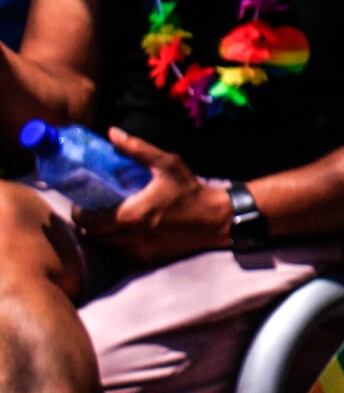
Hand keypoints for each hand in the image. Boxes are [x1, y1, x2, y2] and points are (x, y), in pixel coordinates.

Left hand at [73, 128, 231, 265]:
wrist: (214, 221)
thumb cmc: (189, 191)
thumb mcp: (166, 164)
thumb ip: (137, 148)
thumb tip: (112, 132)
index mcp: (131, 215)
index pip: (87, 219)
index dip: (79, 211)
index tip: (83, 201)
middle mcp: (130, 237)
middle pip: (91, 234)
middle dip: (87, 222)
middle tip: (93, 207)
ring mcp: (138, 251)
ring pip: (104, 246)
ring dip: (100, 233)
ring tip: (107, 217)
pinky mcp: (147, 260)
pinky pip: (120, 253)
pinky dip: (116, 243)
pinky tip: (124, 230)